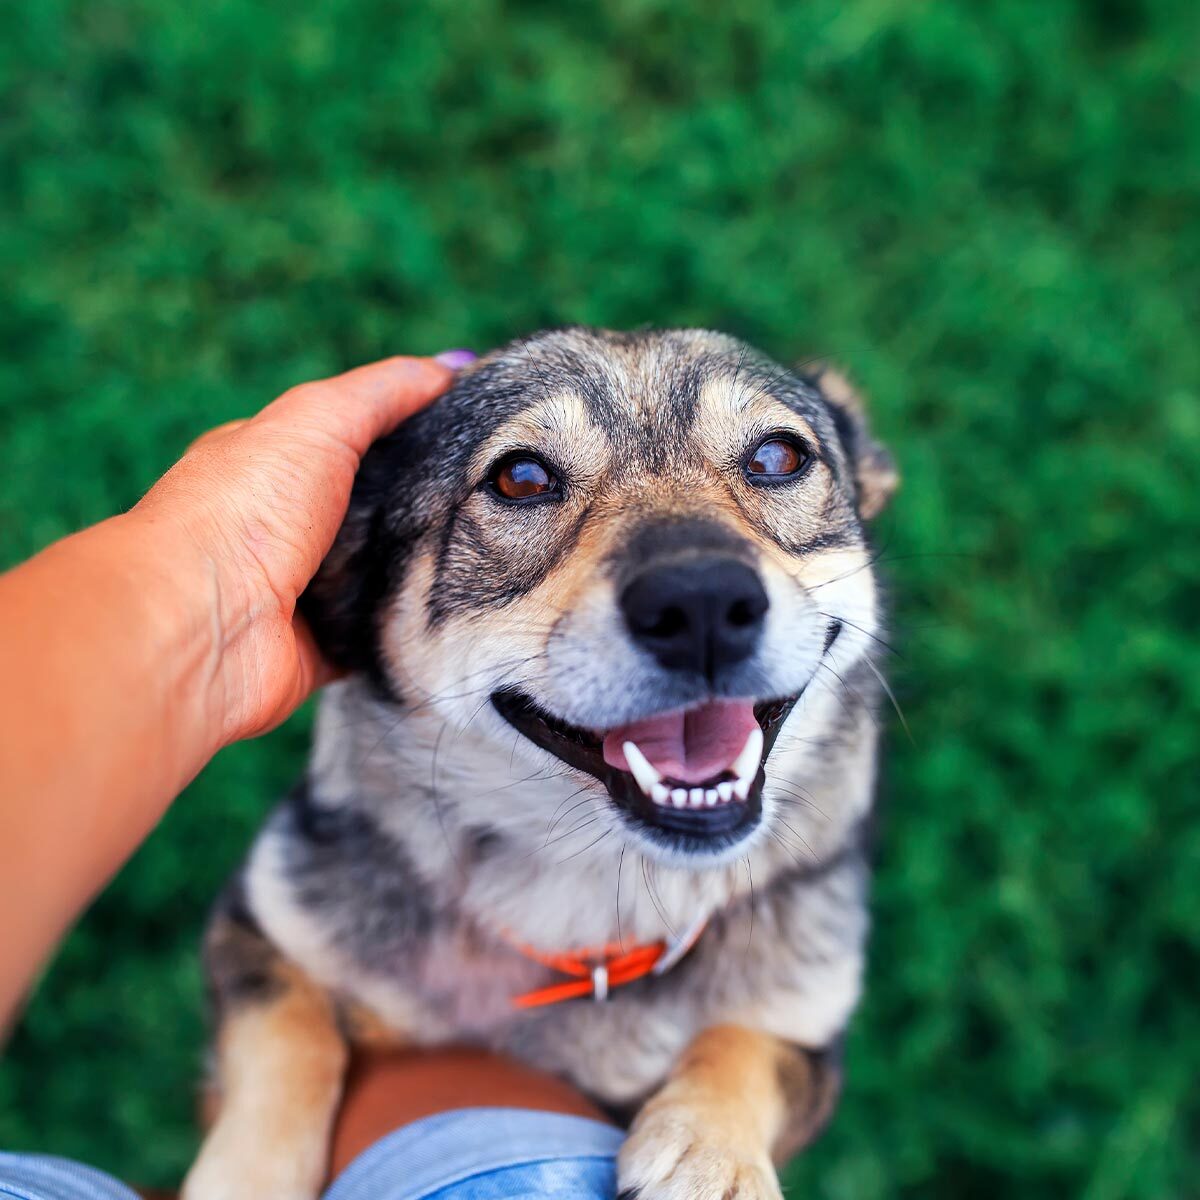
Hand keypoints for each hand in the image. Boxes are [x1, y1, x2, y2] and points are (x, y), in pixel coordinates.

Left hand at [131, 355, 456, 746]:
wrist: (199, 627)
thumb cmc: (243, 511)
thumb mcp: (317, 421)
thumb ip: (383, 392)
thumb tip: (453, 365)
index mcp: (271, 464)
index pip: (350, 439)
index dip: (410, 432)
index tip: (477, 436)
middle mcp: (281, 528)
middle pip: (372, 510)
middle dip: (425, 506)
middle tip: (498, 502)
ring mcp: (297, 592)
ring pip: (378, 577)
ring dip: (421, 572)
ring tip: (493, 557)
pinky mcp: (316, 650)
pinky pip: (375, 640)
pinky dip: (405, 633)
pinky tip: (453, 617)